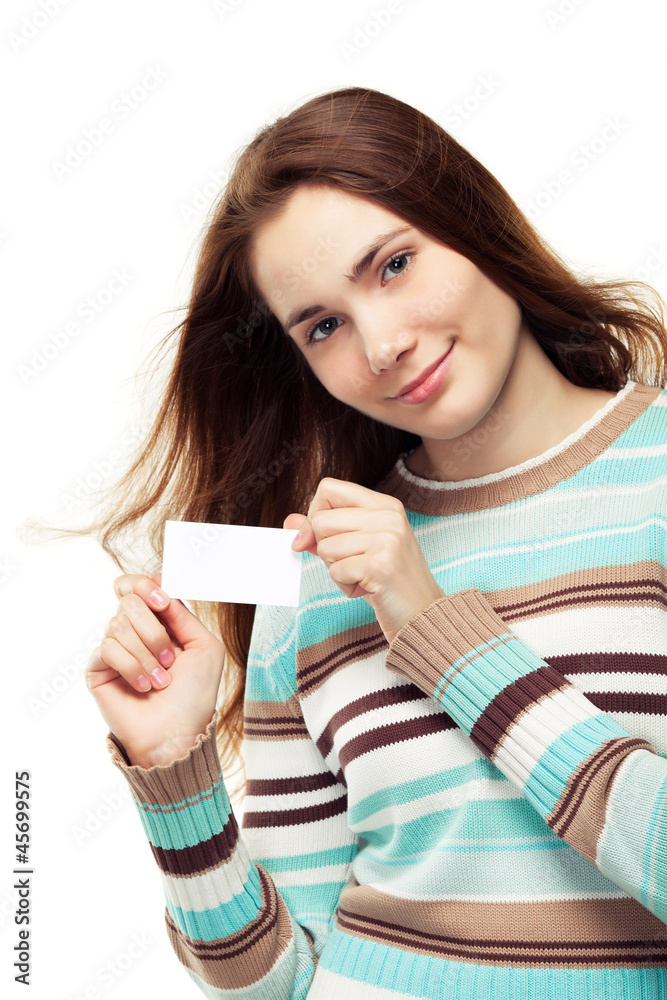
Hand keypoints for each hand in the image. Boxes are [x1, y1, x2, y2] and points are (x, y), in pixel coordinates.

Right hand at [85, 572, 225, 766]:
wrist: (177, 732)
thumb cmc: (194, 694)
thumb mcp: (204, 646)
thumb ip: (182, 612)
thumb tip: (158, 581)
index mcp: (156, 622)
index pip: (135, 586)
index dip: (143, 585)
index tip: (162, 600)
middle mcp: (132, 631)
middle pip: (129, 601)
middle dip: (155, 631)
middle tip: (170, 659)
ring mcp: (114, 648)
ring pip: (119, 624)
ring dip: (147, 655)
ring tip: (161, 681)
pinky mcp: (97, 668)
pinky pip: (108, 648)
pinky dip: (132, 667)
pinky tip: (144, 686)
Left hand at [283, 478, 444, 644]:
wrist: (422, 614)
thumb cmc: (386, 581)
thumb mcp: (356, 548)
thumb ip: (323, 532)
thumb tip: (289, 521)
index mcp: (384, 505)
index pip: (328, 489)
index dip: (315, 514)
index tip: (325, 538)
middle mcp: (388, 516)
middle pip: (320, 519)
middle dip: (326, 548)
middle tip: (353, 563)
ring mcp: (388, 539)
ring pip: (325, 546)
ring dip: (336, 569)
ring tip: (363, 576)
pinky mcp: (381, 565)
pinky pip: (335, 571)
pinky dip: (344, 585)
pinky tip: (367, 588)